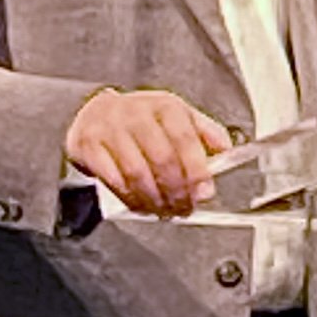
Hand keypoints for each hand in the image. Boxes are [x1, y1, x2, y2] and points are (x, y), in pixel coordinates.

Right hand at [65, 88, 232, 216]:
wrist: (94, 113)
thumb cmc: (141, 119)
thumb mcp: (177, 116)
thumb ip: (204, 132)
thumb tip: (226, 149)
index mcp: (164, 106)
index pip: (185, 139)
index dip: (197, 170)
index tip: (204, 192)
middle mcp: (137, 114)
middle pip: (162, 159)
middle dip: (177, 191)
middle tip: (184, 208)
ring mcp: (110, 129)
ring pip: (138, 173)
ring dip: (154, 199)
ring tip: (164, 210)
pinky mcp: (90, 146)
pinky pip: (114, 180)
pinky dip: (131, 199)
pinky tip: (141, 205)